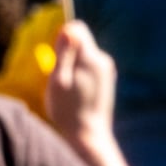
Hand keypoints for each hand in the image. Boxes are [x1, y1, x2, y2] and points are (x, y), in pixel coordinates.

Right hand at [46, 16, 119, 149]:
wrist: (89, 137)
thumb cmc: (68, 110)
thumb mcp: (59, 80)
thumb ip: (64, 53)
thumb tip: (69, 28)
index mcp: (91, 57)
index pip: (77, 28)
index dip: (63, 39)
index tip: (58, 59)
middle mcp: (103, 60)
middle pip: (80, 42)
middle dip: (67, 55)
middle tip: (62, 80)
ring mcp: (108, 70)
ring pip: (83, 56)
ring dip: (73, 67)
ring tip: (70, 91)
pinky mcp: (107, 80)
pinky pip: (89, 67)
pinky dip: (80, 76)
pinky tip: (78, 95)